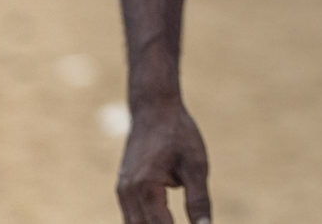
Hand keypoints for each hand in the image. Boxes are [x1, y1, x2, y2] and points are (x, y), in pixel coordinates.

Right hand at [117, 96, 211, 223]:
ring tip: (174, 219)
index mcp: (146, 187)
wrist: (154, 109)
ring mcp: (122, 192)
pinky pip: (132, 217)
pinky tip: (164, 219)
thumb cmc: (178, 133)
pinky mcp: (123, 189)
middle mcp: (128, 193)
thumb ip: (199, 199)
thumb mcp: (195, 164)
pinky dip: (147, 222)